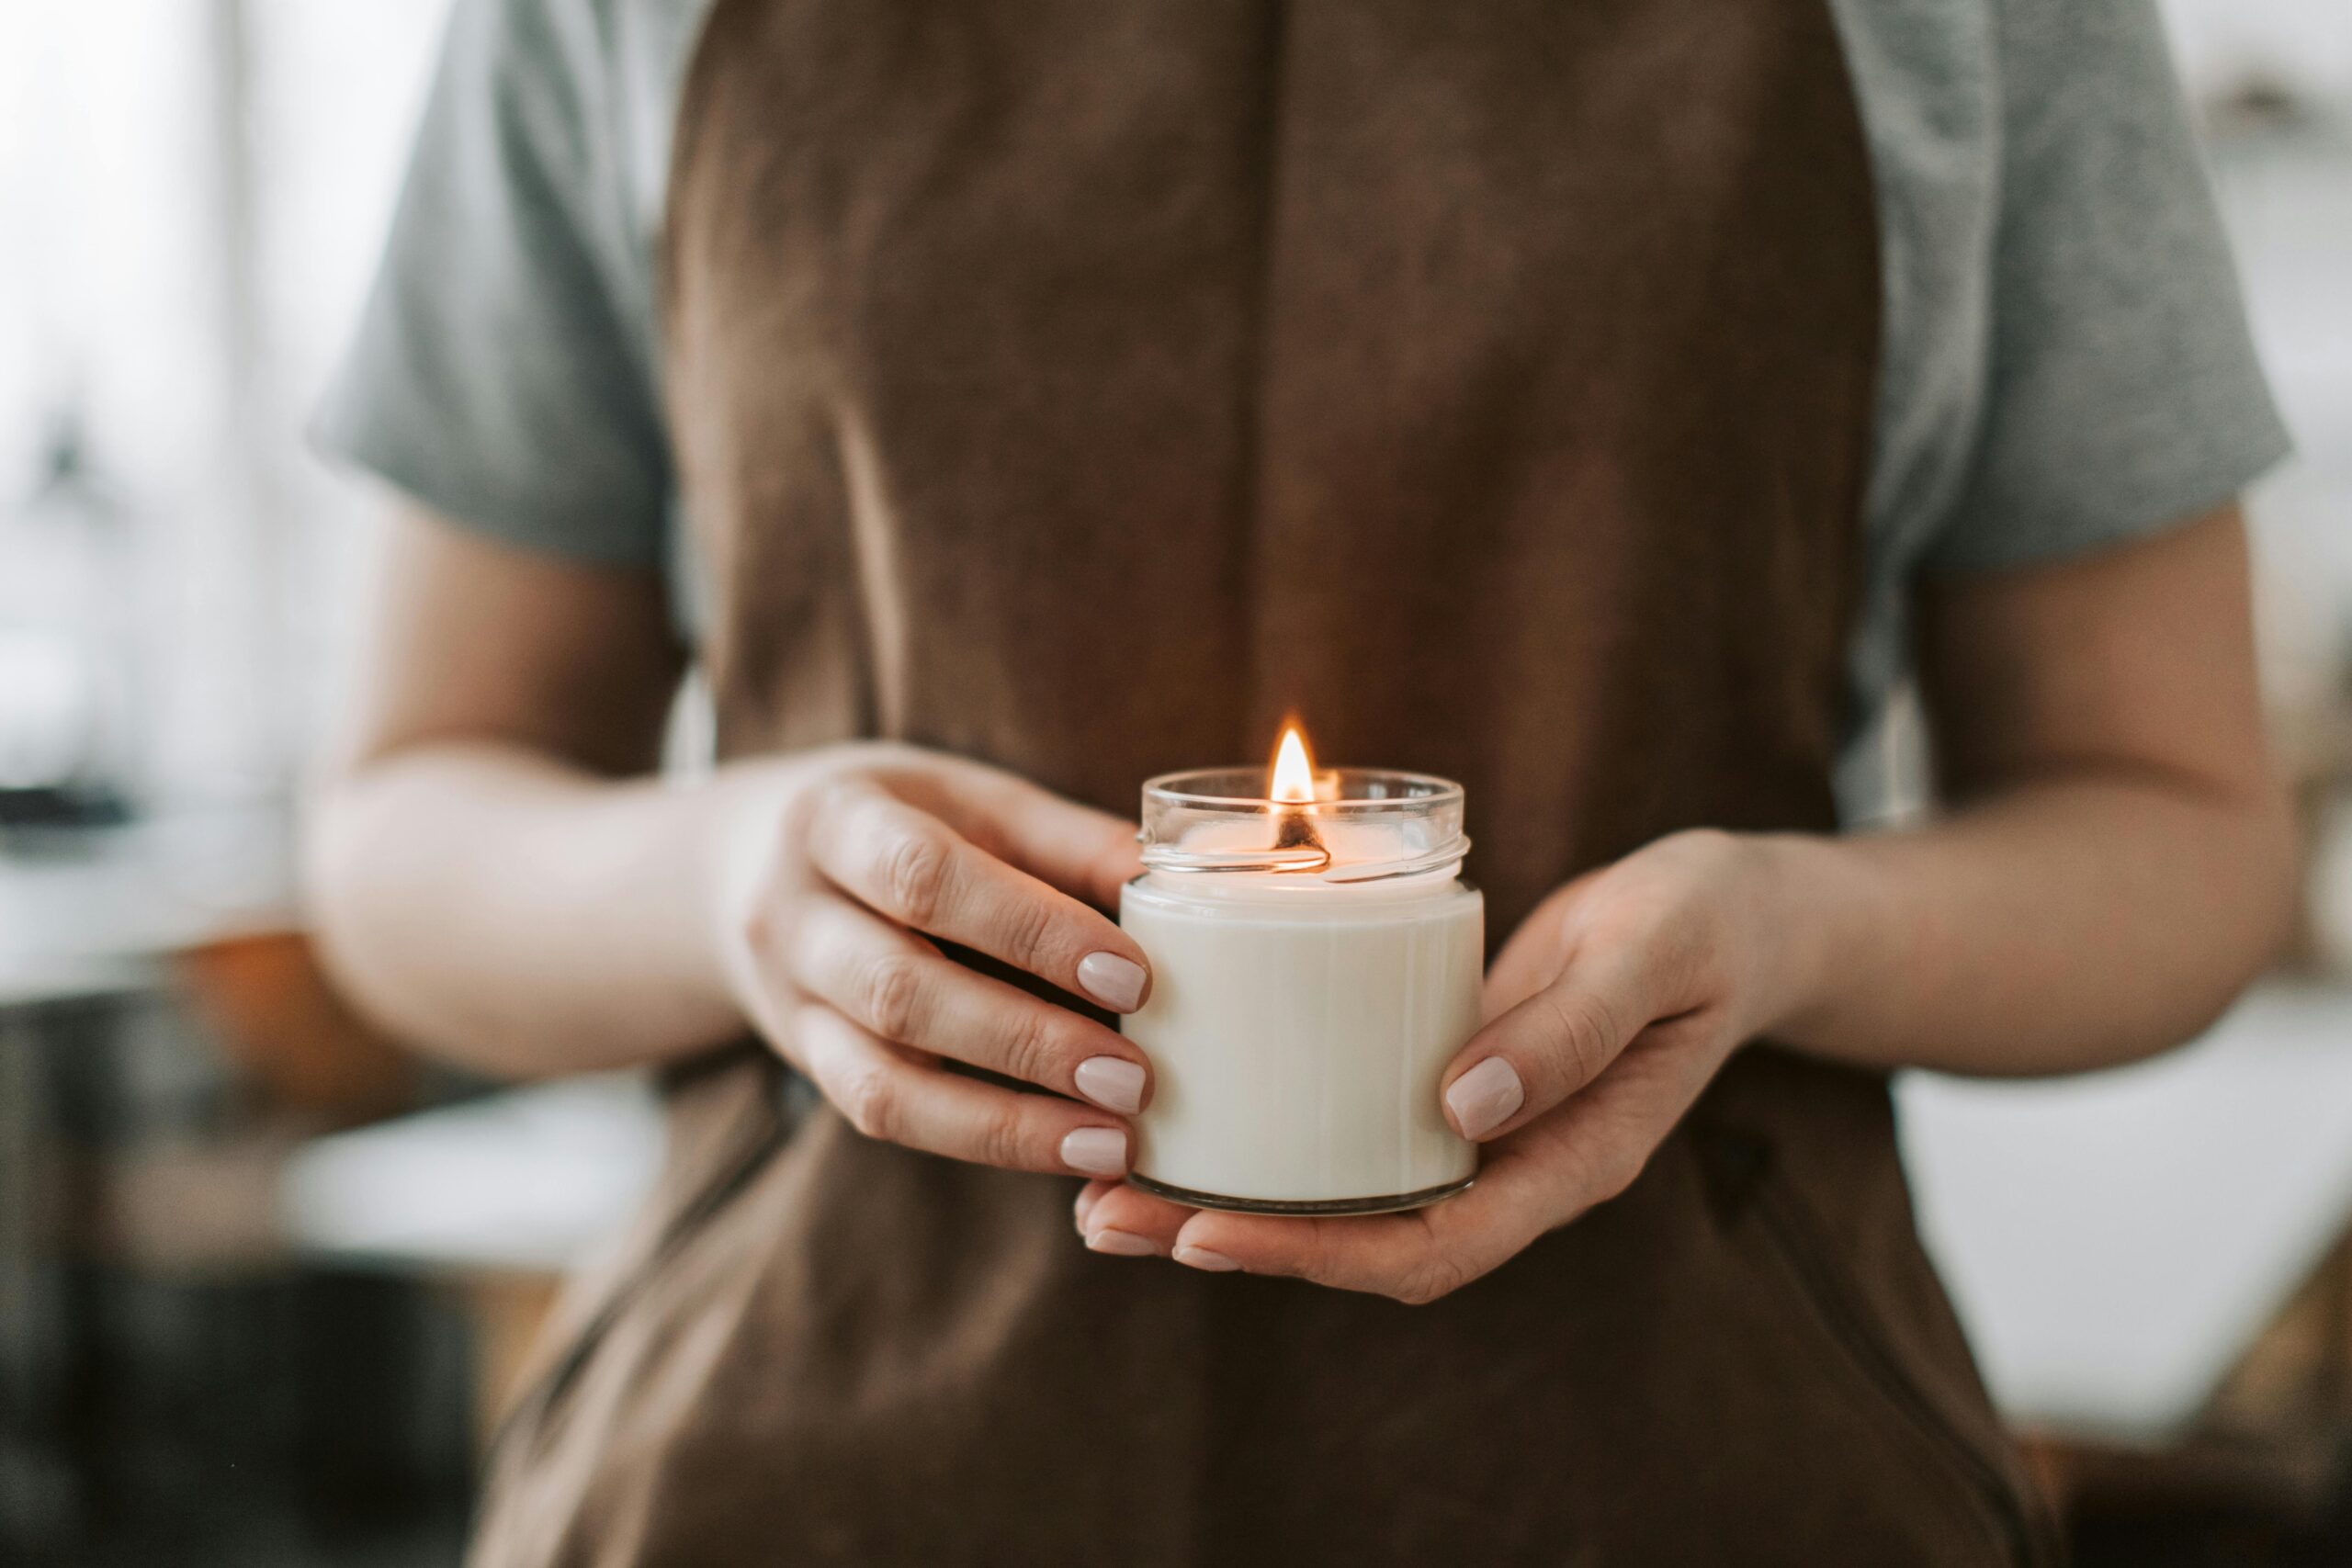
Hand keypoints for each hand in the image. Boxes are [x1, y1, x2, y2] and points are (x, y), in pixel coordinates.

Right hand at [720, 744, 1155, 1179]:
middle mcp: (792, 917)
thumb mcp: (966, 799)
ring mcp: (789, 1003)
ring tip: (1110, 1140)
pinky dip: (980, 1141)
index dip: (1030, 930)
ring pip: (880, 1083)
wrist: (743, 867)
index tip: (1133, 976)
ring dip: (1004, 1124)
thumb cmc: (895, 822)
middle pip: (898, 992)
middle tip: (1134, 1079)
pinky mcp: (807, 1066)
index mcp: (835, 822)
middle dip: (1025, 1042)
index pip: (926, 878)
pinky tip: (1062, 1148)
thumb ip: (1066, 840)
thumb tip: (1180, 875)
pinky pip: (885, 1119)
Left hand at [1075, 829, 1803, 1301]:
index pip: (1428, 1246)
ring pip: (1340, 1194)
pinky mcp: (1441, 1079)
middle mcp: (1508, 1166)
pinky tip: (1190, 1104)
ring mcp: (1472, 1130)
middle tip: (1106, 1216)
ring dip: (1229, 1194)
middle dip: (1234, 1239)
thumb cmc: (1700, 926)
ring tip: (1107, 1183)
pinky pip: (1345, 1128)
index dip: (1313, 1254)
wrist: (1727, 912)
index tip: (1205, 1233)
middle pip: (1359, 1242)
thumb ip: (1570, 1029)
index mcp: (1567, 1163)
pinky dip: (1267, 1130)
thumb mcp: (1650, 956)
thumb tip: (1461, 1109)